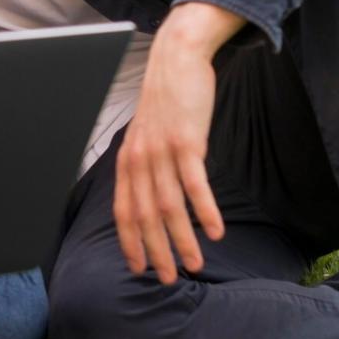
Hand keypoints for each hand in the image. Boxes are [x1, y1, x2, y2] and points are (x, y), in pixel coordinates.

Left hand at [113, 2, 242, 283]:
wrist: (177, 60)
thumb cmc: (166, 102)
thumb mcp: (147, 136)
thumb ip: (147, 165)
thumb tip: (152, 198)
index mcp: (127, 160)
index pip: (122, 211)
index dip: (130, 242)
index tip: (138, 269)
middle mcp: (139, 159)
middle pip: (144, 216)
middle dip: (156, 251)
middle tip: (169, 279)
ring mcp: (161, 151)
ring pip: (169, 206)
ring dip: (183, 239)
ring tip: (196, 264)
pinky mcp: (186, 142)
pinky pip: (195, 184)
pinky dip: (205, 210)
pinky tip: (216, 231)